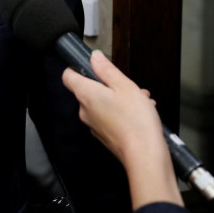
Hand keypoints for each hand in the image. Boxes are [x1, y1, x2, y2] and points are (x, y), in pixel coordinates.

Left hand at [62, 50, 180, 208]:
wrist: (145, 154)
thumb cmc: (135, 121)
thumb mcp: (124, 85)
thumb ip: (106, 69)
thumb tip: (94, 58)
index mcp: (86, 95)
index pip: (68, 76)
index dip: (77, 67)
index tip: (91, 65)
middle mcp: (85, 111)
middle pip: (90, 89)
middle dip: (111, 85)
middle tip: (129, 86)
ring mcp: (94, 125)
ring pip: (104, 103)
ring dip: (122, 99)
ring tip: (141, 101)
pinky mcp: (105, 135)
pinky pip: (111, 117)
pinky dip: (124, 113)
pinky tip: (141, 113)